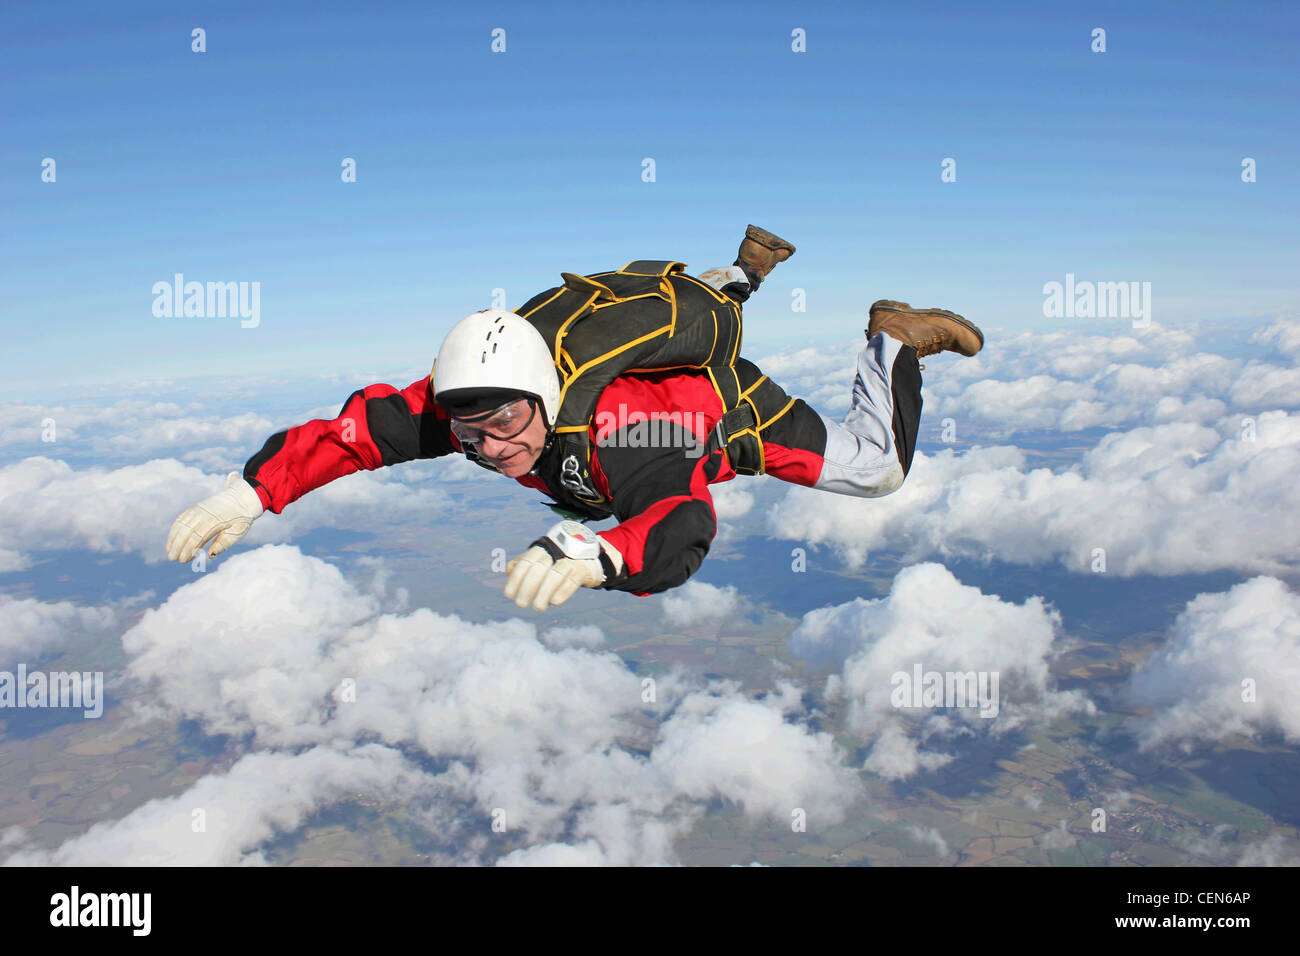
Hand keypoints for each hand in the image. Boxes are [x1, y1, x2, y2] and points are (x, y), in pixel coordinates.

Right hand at [166, 471, 264, 561]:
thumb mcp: (238, 532)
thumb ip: (224, 543)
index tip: (183, 560)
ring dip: (173, 539)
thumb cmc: (241, 519)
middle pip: (185, 531)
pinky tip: (172, 540)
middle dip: (176, 546)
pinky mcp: (195, 509)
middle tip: (172, 559)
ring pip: (180, 525)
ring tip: (169, 551)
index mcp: (214, 521)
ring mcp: (197, 510)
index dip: (188, 550)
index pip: (197, 537)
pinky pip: (181, 519)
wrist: (241, 498)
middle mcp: (203, 514)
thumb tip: (210, 555)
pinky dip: (174, 529)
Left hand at [504, 520, 624, 609]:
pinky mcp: (584, 569)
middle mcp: (556, 551)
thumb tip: (509, 570)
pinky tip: (554, 602)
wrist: (590, 558)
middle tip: (521, 604)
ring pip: (554, 574)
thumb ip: (525, 562)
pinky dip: (562, 591)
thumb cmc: (560, 560)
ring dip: (543, 592)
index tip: (509, 595)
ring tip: (537, 607)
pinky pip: (572, 580)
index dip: (515, 579)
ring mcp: (571, 559)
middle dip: (527, 588)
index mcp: (543, 548)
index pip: (526, 562)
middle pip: (539, 568)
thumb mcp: (542, 558)